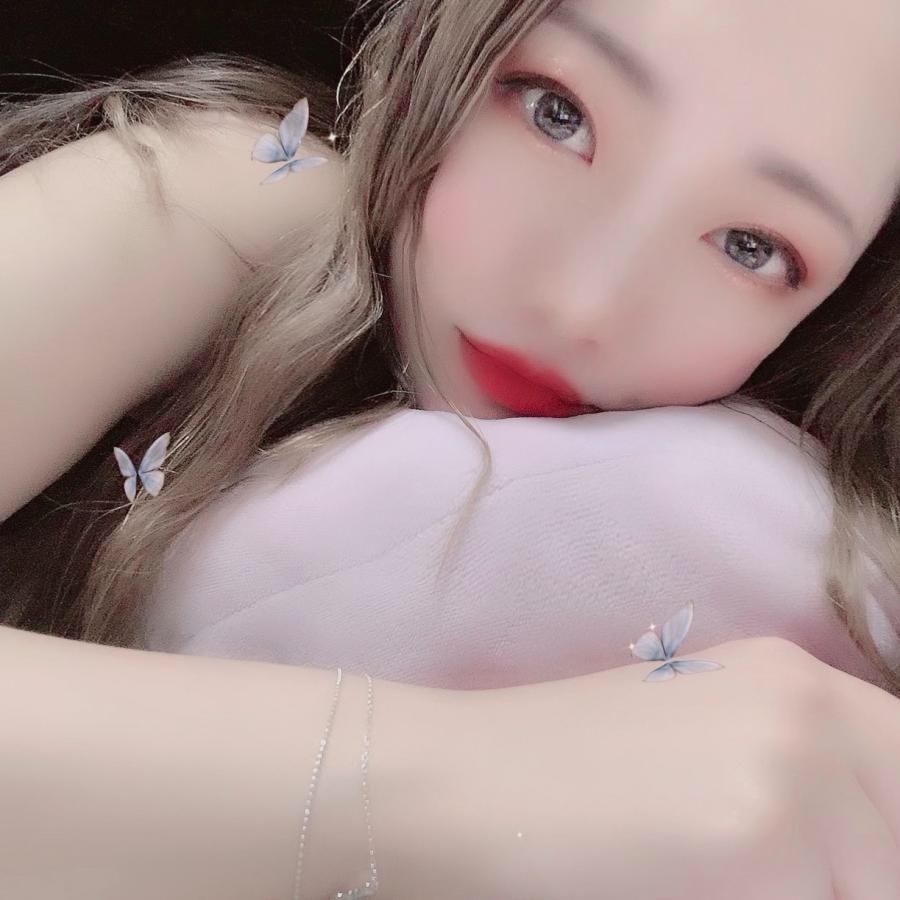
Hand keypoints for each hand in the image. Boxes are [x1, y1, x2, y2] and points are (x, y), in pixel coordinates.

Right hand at [449, 637, 899, 899]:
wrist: (461, 783)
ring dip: (811, 896)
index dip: (881, 844)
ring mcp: (791, 767)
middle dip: (853, 878)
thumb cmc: (562, 774)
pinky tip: (685, 890)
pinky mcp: (760, 841)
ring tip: (707, 877)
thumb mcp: (700, 747)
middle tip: (758, 875)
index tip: (841, 868)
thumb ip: (797, 780)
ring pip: (870, 886)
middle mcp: (807, 706)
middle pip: (899, 844)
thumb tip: (861, 851)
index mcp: (792, 678)